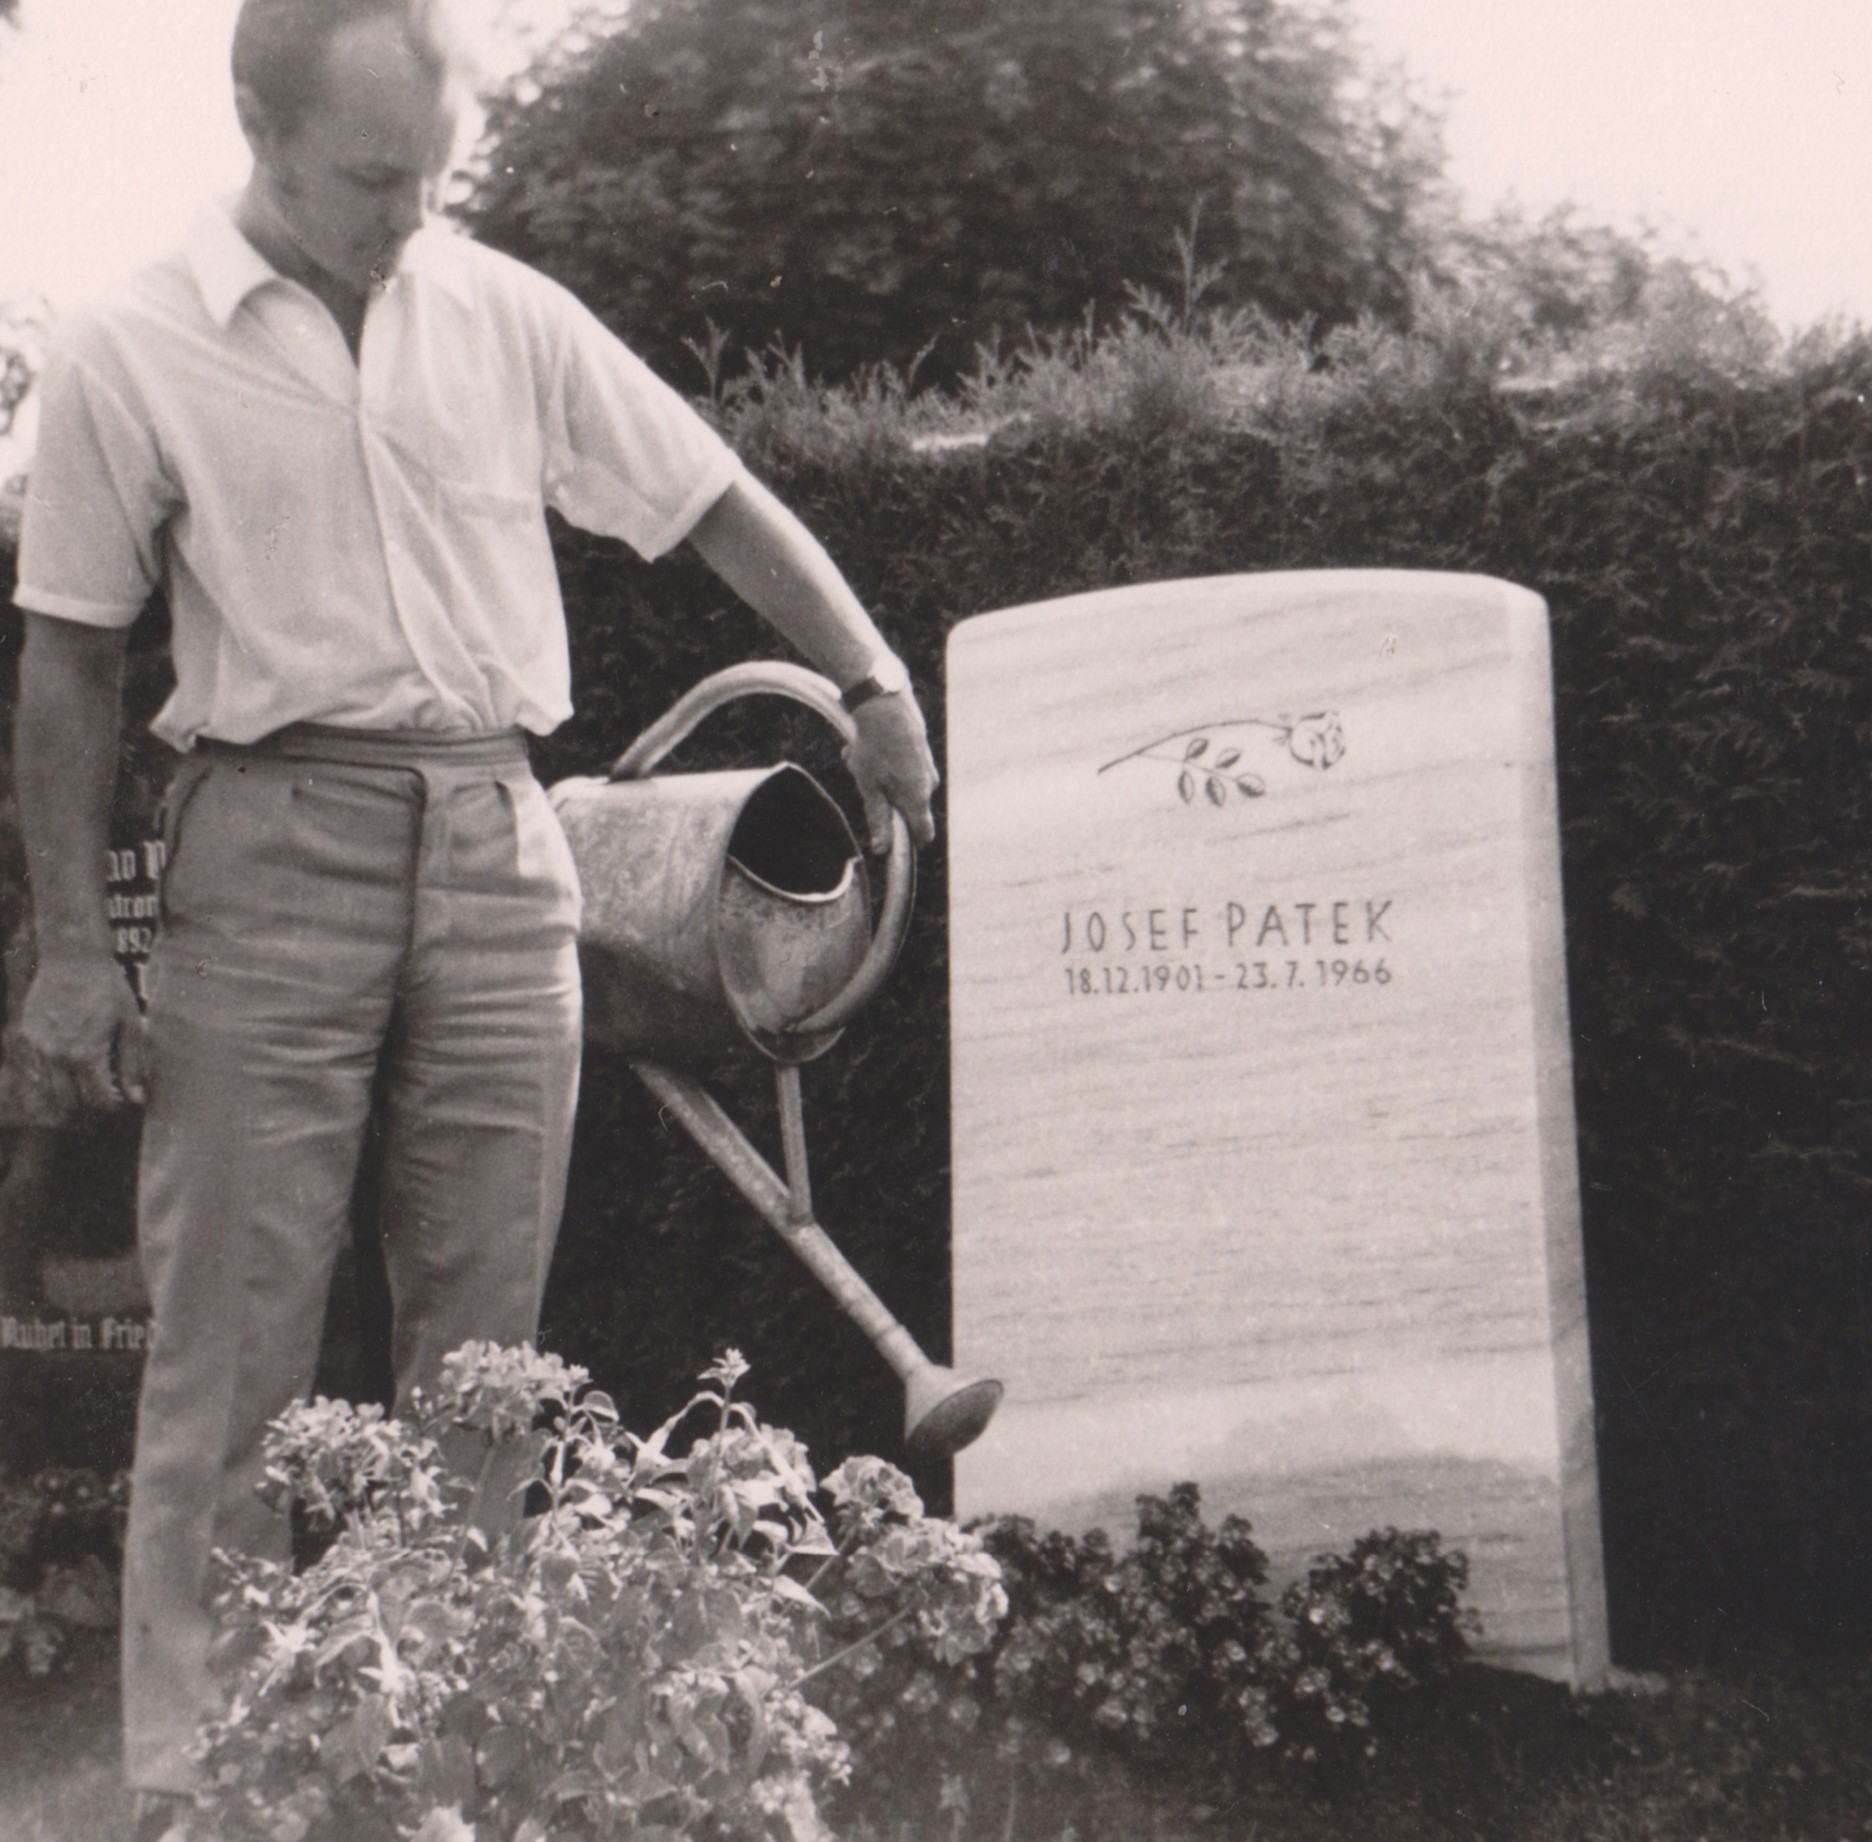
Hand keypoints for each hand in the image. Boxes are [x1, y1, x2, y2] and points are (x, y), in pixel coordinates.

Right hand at [2, 954, 146, 1122]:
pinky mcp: (25, 1038)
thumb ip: (132, 1064)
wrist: (71, 957)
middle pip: (70, 1105)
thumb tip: (136, 1098)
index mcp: (86, 1054)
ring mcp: (36, 1048)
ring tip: (88, 1087)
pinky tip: (68, 1072)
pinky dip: (49, 1082)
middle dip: (90, 1108)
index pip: (98, 1102)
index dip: (114, 1107)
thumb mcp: (130, 1024)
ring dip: (68, 1098)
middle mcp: (56, 1056)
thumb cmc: (108, 988)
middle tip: (106, 1097)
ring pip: (47, 1094)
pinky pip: (33, 1074)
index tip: (123, 1100)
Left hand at [844, 691, 938, 852]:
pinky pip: (899, 763)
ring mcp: (927, 764)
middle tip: (861, 781)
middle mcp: (929, 783)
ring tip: (857, 757)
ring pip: (899, 781)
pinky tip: (864, 743)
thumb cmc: (875, 749)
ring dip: (878, 776)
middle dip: (882, 799)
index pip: (924, 833)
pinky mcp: (920, 748)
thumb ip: (878, 819)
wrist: (885, 703)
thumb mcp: (870, 789)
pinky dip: (882, 759)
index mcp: (918, 799)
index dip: (910, 843)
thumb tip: (883, 850)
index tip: (892, 842)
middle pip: (906, 806)